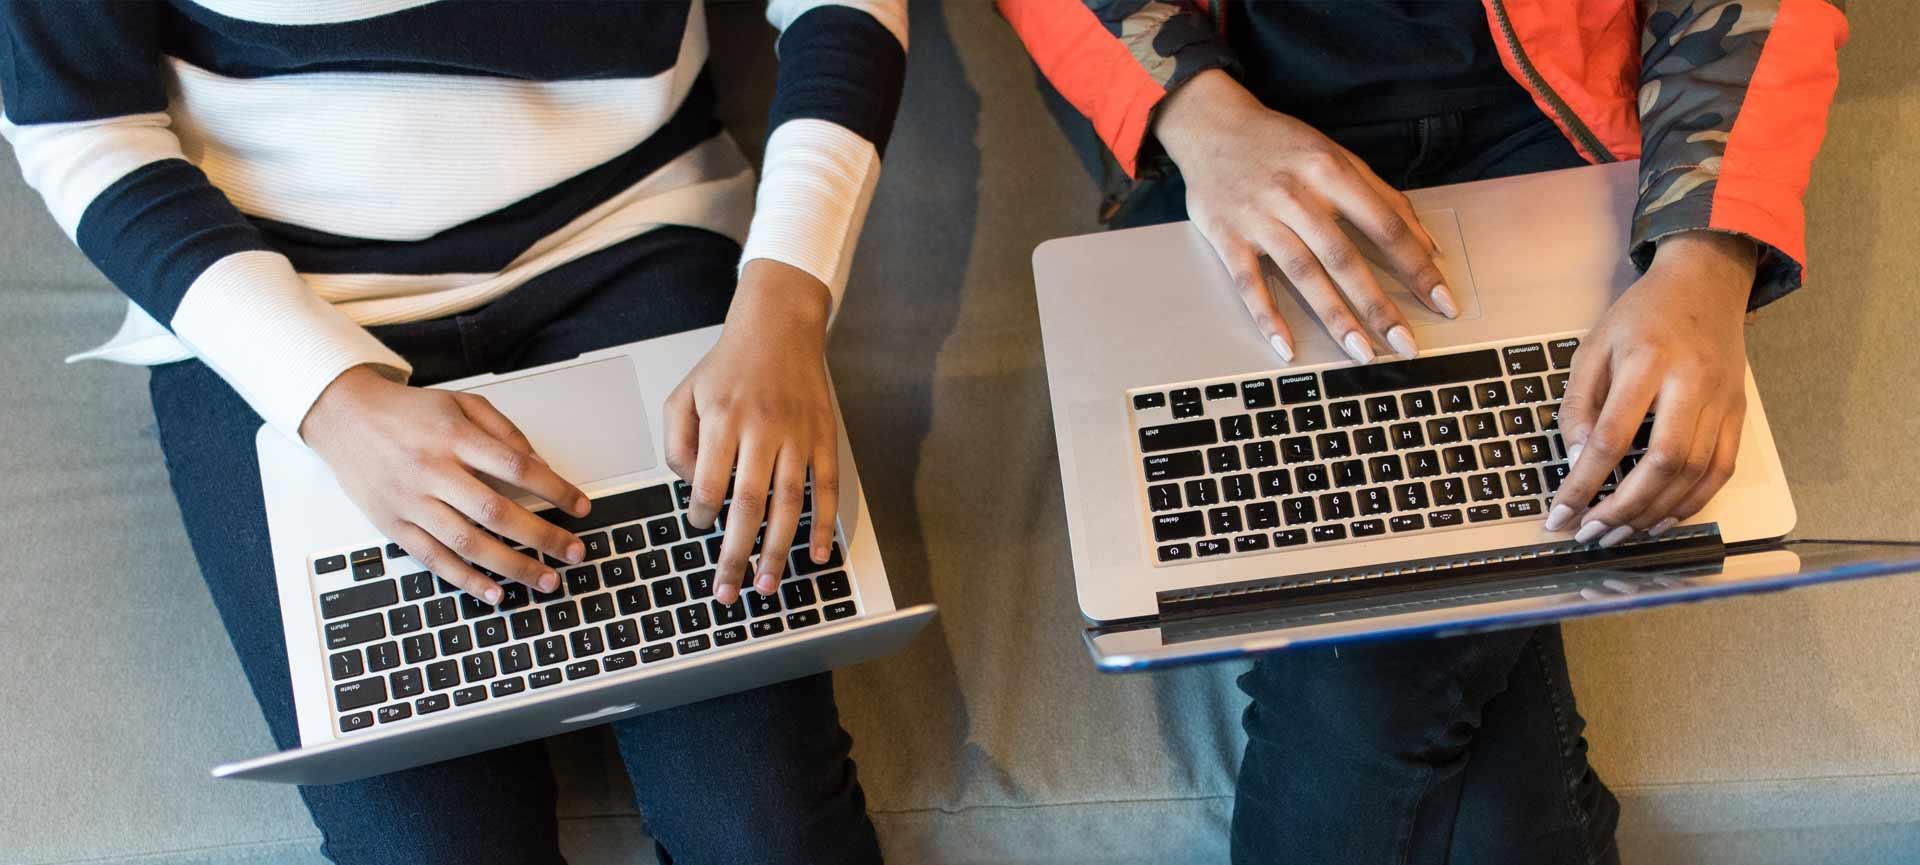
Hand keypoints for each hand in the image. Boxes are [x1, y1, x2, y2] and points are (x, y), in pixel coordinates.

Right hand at [301, 366, 590, 602]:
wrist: (343, 417)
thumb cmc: (408, 412)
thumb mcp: (460, 402)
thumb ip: (503, 431)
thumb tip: (540, 464)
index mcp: (454, 437)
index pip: (517, 467)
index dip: (555, 489)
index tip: (581, 506)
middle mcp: (433, 471)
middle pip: (497, 511)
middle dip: (542, 537)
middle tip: (574, 553)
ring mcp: (411, 502)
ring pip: (468, 543)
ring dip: (512, 567)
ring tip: (546, 580)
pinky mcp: (393, 525)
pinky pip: (433, 560)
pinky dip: (466, 580)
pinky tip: (496, 593)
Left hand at [663, 259, 839, 605]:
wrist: (780, 325)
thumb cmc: (728, 365)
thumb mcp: (683, 393)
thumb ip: (677, 443)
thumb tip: (694, 490)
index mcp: (722, 419)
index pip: (710, 483)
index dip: (700, 514)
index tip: (698, 526)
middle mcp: (762, 429)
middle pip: (749, 505)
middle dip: (736, 554)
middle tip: (727, 591)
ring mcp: (797, 435)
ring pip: (788, 504)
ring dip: (777, 550)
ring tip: (766, 585)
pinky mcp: (823, 437)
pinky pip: (826, 489)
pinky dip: (823, 525)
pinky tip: (816, 555)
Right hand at [1153, 69, 1457, 363]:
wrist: (1212, 126)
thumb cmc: (1281, 144)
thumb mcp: (1336, 156)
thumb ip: (1382, 197)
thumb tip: (1427, 244)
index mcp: (1330, 171)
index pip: (1385, 225)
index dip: (1417, 266)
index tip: (1442, 300)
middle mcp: (1296, 195)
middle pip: (1344, 257)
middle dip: (1378, 304)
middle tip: (1406, 344)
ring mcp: (1259, 218)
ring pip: (1302, 273)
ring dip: (1334, 316)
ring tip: (1361, 352)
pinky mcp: (1227, 237)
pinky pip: (1249, 283)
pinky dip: (1267, 316)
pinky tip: (1287, 347)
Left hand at [1545, 231, 1758, 545]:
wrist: (1705, 283)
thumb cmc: (1641, 316)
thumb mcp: (1592, 348)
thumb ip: (1579, 405)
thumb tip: (1579, 460)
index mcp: (1646, 362)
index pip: (1613, 438)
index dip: (1585, 484)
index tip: (1560, 515)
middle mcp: (1691, 383)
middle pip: (1663, 463)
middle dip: (1623, 509)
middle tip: (1591, 534)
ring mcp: (1722, 399)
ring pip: (1695, 473)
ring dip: (1655, 513)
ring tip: (1618, 534)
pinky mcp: (1738, 412)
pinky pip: (1721, 470)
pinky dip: (1692, 502)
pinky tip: (1661, 519)